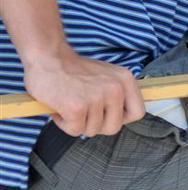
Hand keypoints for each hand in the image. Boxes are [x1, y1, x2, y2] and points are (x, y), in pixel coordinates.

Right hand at [23, 47, 145, 136]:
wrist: (48, 58)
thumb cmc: (74, 69)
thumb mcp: (107, 76)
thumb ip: (118, 93)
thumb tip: (121, 117)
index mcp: (125, 80)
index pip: (138, 112)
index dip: (121, 119)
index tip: (106, 115)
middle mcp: (116, 89)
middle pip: (114, 127)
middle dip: (96, 125)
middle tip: (83, 113)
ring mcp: (97, 98)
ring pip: (92, 131)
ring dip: (77, 123)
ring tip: (69, 105)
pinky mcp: (78, 107)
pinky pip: (75, 130)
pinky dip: (64, 123)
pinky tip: (60, 108)